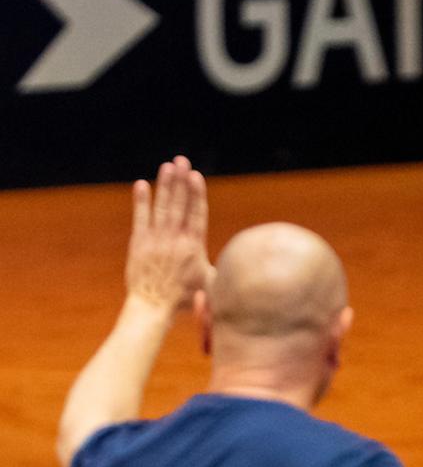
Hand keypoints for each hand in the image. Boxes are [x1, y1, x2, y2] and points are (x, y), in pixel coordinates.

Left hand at [126, 155, 212, 311]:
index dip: (196, 193)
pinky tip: (142, 185)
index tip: (195, 176)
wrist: (153, 307)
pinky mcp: (139, 242)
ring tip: (168, 166)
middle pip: (180, 204)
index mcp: (194, 247)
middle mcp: (176, 239)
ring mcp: (156, 239)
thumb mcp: (209, 286)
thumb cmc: (182, 300)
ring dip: (165, 185)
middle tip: (181, 160)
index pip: (197, 214)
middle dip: (181, 180)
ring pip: (163, 206)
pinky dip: (141, 201)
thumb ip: (220, 272)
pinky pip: (141, 217)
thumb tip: (239, 268)